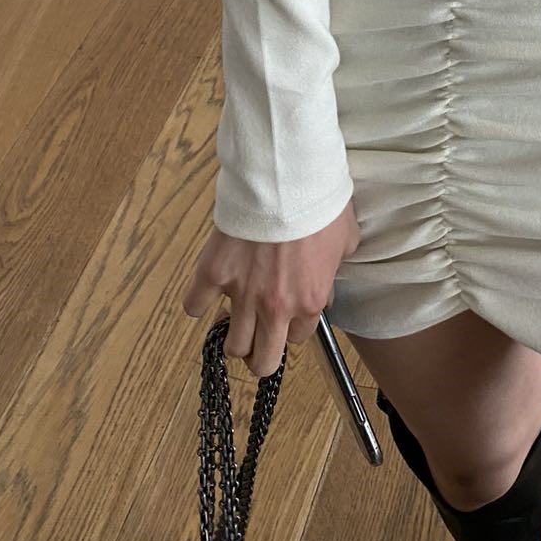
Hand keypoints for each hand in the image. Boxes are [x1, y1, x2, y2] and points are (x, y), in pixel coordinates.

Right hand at [182, 196, 360, 377]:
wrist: (286, 178)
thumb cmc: (320, 205)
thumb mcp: (346, 240)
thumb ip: (336, 268)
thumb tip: (330, 278)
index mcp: (309, 301)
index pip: (298, 339)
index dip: (293, 327)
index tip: (289, 314)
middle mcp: (275, 307)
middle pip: (263, 362)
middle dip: (261, 355)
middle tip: (259, 339)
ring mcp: (241, 293)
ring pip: (231, 345)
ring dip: (233, 334)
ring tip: (235, 317)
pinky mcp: (214, 273)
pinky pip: (195, 306)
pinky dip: (199, 303)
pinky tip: (208, 292)